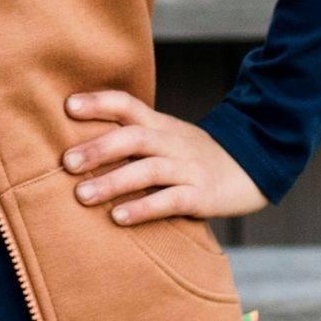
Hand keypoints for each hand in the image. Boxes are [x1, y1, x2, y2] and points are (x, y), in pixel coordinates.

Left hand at [60, 88, 268, 224]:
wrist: (253, 168)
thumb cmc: (193, 155)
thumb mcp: (166, 137)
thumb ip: (131, 136)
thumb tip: (78, 144)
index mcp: (160, 125)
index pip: (128, 104)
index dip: (99, 102)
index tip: (68, 106)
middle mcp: (172, 142)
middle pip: (134, 137)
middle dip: (99, 148)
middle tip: (66, 162)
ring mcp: (188, 169)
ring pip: (149, 170)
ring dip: (113, 182)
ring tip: (82, 195)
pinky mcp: (202, 196)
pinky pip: (172, 201)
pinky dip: (144, 208)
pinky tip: (119, 218)